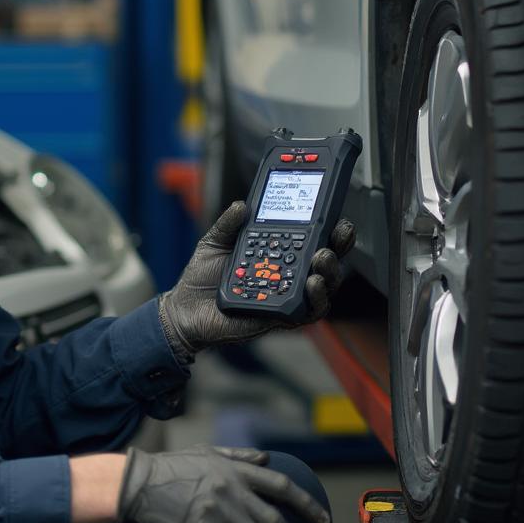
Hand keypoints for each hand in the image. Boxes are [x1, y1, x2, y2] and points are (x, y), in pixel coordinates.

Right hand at [118, 445, 331, 522]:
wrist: (136, 482)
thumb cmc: (174, 466)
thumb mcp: (207, 452)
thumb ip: (239, 457)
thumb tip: (267, 460)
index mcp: (234, 474)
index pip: (281, 488)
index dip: (307, 506)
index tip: (323, 522)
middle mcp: (226, 497)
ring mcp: (209, 521)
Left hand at [158, 201, 354, 356]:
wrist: (185, 309)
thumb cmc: (203, 277)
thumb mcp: (214, 242)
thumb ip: (228, 223)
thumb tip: (242, 204)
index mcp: (277, 253)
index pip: (310, 237)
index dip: (328, 225)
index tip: (336, 210)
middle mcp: (288, 275)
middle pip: (325, 261)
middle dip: (338, 245)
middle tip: (338, 231)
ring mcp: (286, 296)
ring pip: (323, 287)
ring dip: (329, 272)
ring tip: (322, 257)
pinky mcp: (280, 317)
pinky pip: (306, 312)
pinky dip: (313, 299)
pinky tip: (309, 284)